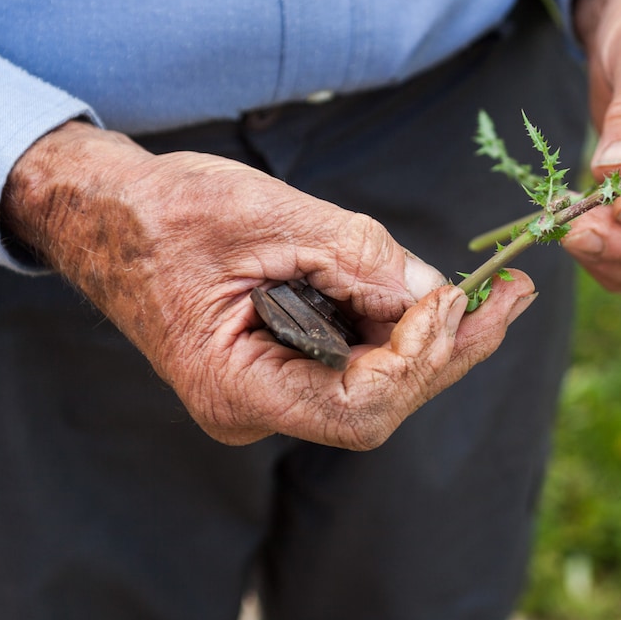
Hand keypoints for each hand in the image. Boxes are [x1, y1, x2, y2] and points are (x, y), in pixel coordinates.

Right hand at [0, 121, 535, 447]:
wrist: (107, 214)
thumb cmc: (165, 212)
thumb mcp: (266, 216)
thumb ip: (354, 255)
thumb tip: (431, 288)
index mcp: (236, 389)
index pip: (359, 407)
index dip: (418, 358)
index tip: (455, 297)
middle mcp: (256, 407)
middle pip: (381, 402)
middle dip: (451, 349)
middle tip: (514, 297)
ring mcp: (271, 391)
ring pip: (377, 381)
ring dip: (435, 336)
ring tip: (497, 292)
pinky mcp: (283, 365)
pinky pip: (357, 358)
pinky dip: (400, 324)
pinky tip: (440, 293)